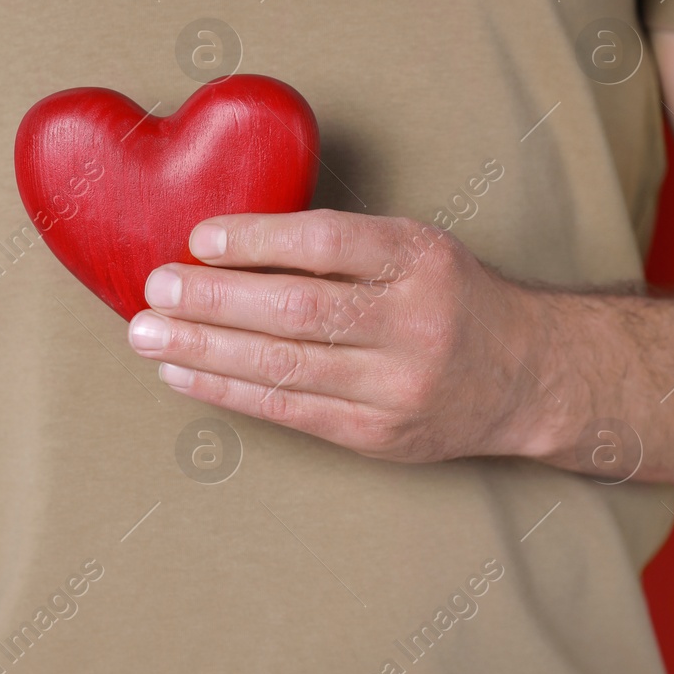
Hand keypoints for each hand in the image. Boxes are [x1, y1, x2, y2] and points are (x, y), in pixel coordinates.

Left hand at [125, 209, 563, 462]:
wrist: (526, 375)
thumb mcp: (411, 246)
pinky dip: (227, 390)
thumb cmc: (443, 295)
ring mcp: (397, 386)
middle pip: (297, 311)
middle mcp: (413, 323)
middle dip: (214, 301)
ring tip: (147, 334)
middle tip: (156, 288)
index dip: (257, 240)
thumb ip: (336, 244)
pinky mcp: (379, 435)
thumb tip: (220, 242)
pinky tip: (181, 372)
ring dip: (204, 350)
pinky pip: (289, 411)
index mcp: (419, 258)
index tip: (199, 238)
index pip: (326, 244)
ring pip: (284, 367)